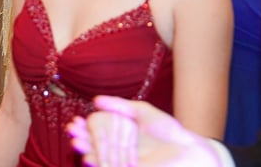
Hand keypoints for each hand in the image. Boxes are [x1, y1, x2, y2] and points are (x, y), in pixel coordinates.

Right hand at [67, 96, 222, 166]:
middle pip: (95, 145)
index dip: (84, 129)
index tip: (74, 123)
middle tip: (71, 133)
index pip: (98, 132)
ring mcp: (125, 161)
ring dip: (86, 151)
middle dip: (81, 140)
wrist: (189, 150)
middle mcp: (120, 149)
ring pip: (100, 158)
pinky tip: (89, 158)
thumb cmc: (168, 131)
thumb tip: (96, 100)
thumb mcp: (142, 112)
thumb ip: (120, 105)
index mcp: (122, 135)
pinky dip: (99, 163)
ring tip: (76, 143)